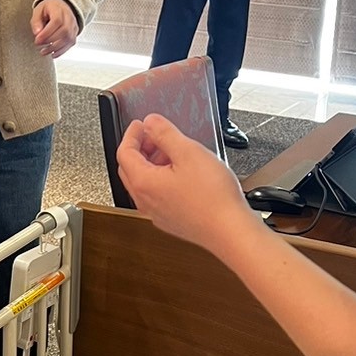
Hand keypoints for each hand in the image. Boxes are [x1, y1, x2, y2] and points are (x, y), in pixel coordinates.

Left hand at [31, 0, 77, 57]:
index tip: (37, 40)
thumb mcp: (38, 10)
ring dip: (55, 48)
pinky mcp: (74, 33)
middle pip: (64, 31)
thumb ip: (36, 21)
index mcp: (59, 9)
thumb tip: (37, 33)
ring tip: (44, 52)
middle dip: (50, 41)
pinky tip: (53, 54)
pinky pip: (71, 43)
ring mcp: (73, 26)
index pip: (57, 21)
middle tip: (39, 45)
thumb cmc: (48, 8)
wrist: (61, 6)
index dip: (47, 33)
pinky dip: (62, 50)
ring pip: (69, 39)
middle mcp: (69, 17)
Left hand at [116, 114, 257, 256]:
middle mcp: (144, 201)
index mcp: (143, 183)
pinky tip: (182, 173)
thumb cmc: (213, 198)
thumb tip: (150, 123)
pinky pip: (156, 195)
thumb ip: (165, 133)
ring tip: (172, 152)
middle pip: (130, 168)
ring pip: (143, 182)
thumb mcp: (189, 152)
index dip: (132, 134)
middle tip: (155, 135)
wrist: (231, 231)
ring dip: (151, 163)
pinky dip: (161, 179)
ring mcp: (156, 213)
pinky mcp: (170, 220)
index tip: (141, 125)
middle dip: (140, 148)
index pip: (124, 152)